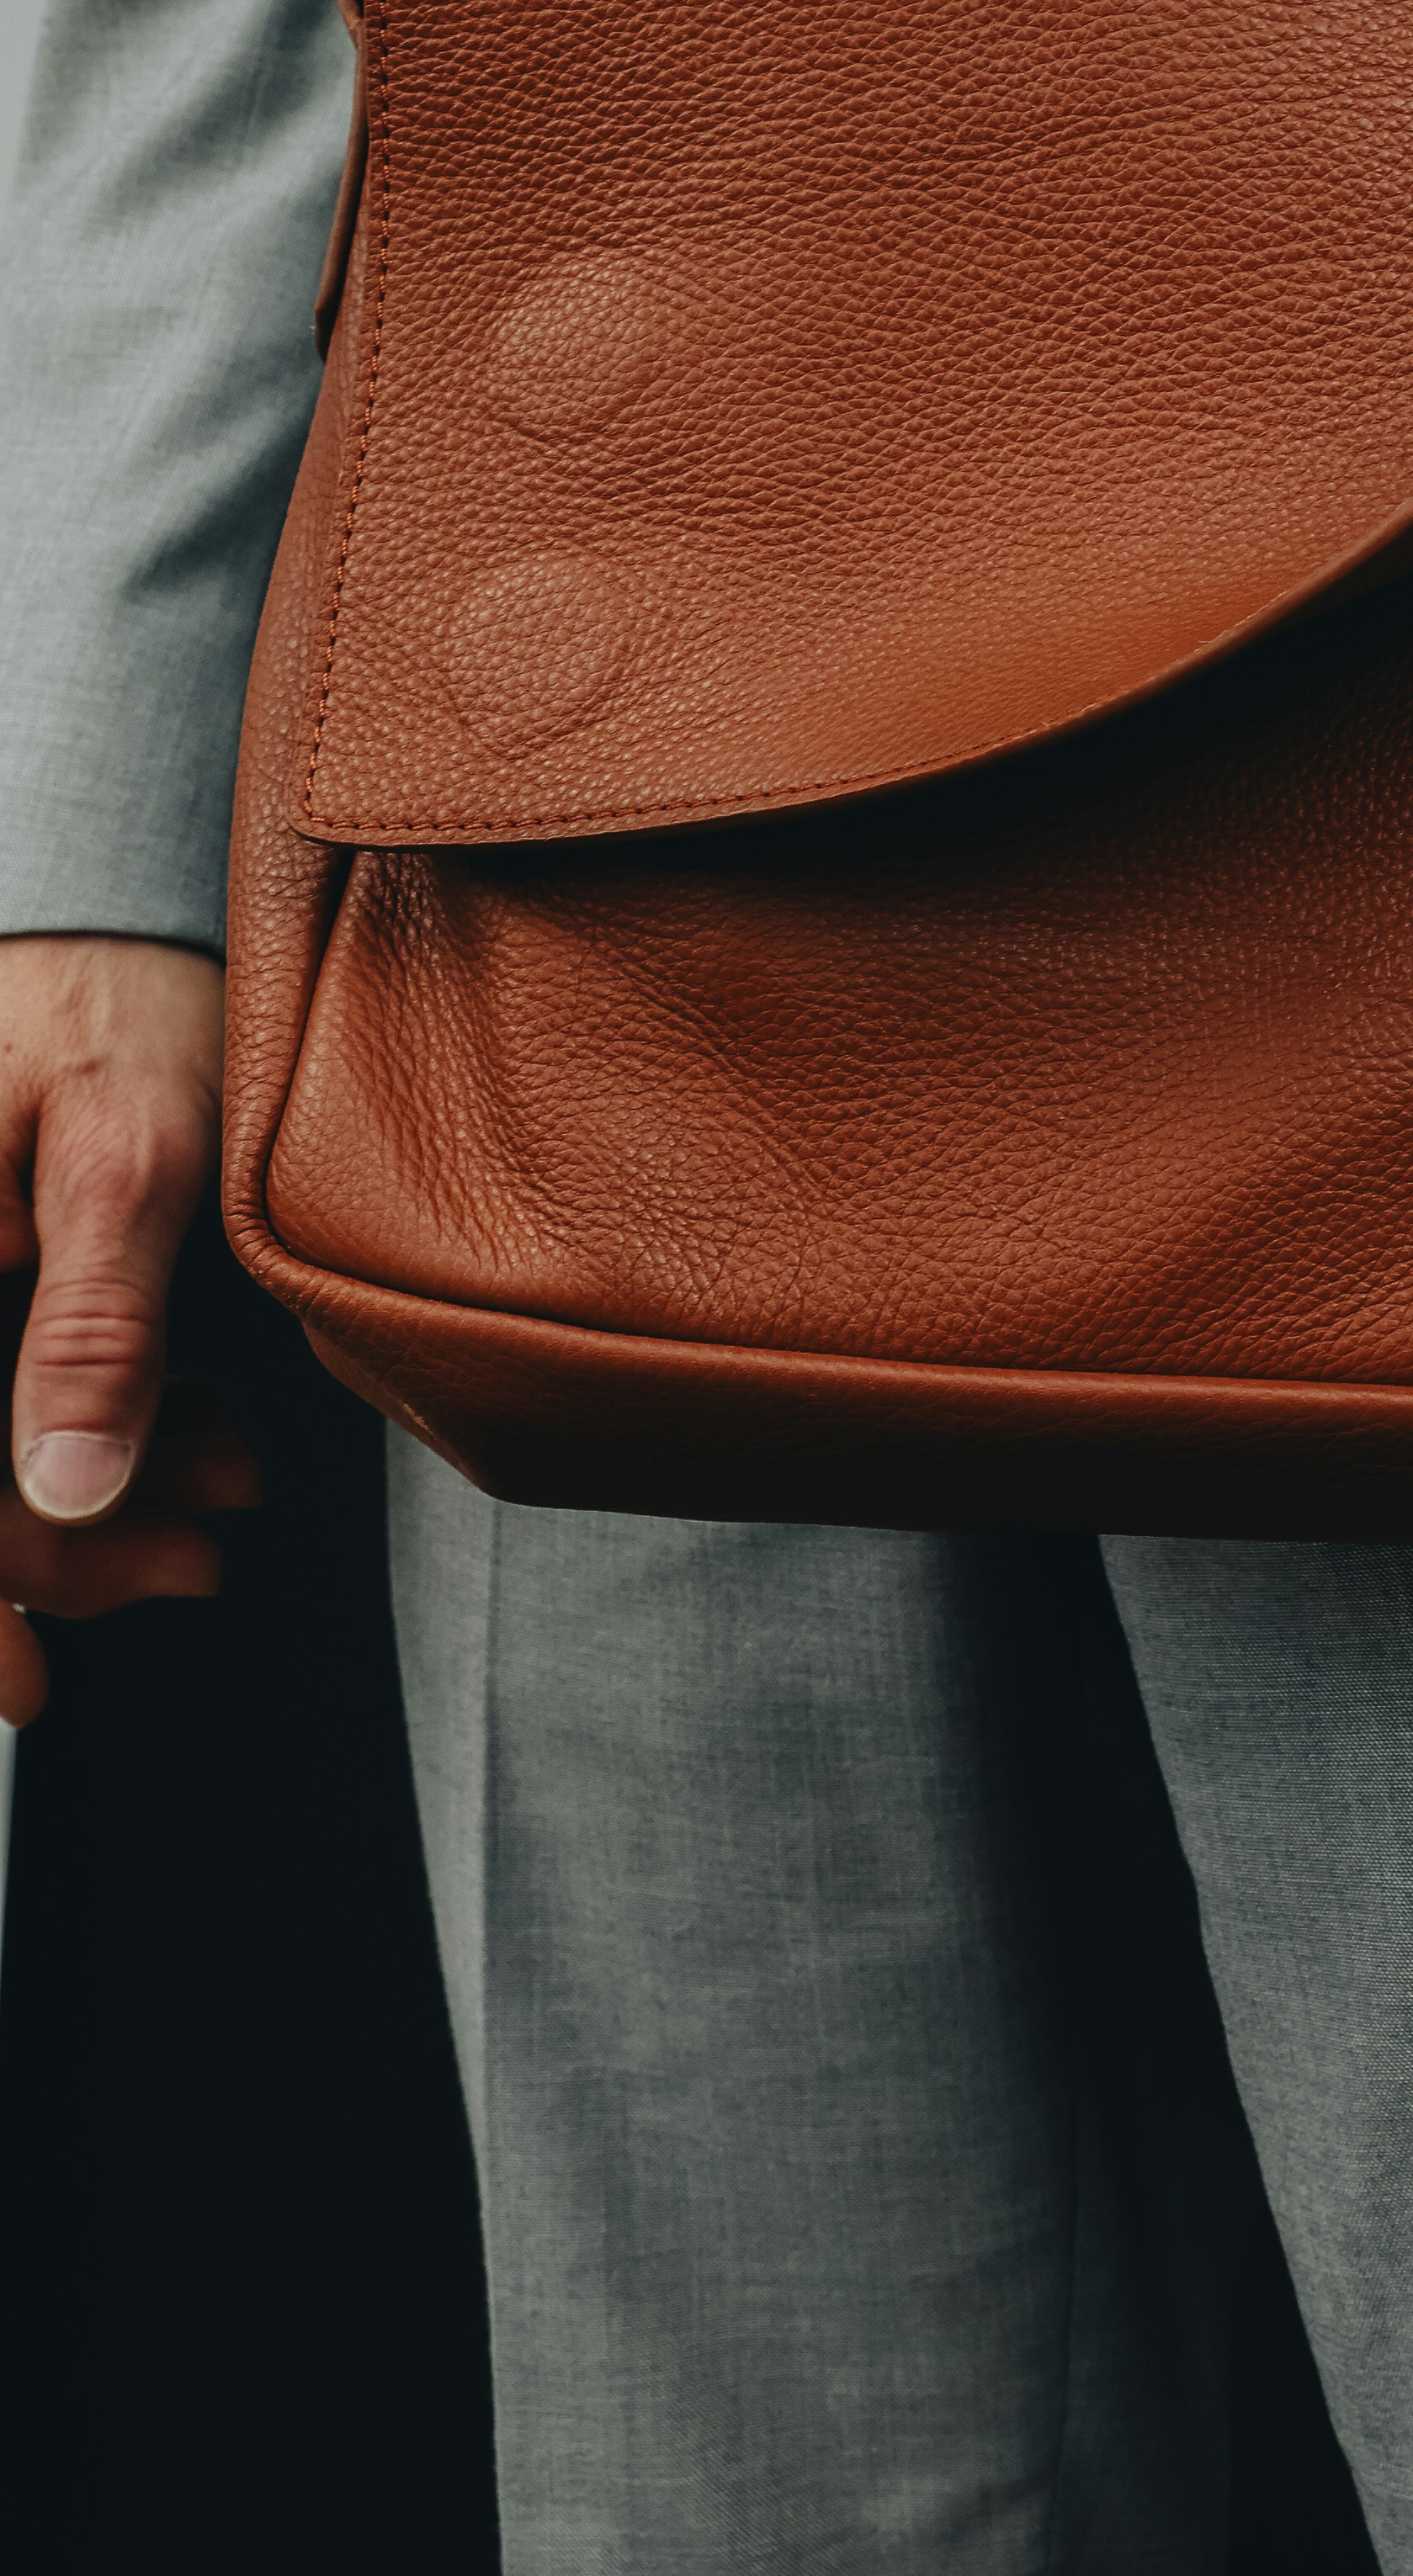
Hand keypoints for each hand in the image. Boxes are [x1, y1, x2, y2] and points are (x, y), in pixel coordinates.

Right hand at [2, 934, 257, 1729]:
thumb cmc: (121, 997)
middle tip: (194, 1564)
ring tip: (210, 1511)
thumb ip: (95, 1324)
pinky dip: (62, 1442)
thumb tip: (65, 1494)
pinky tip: (172, 1448)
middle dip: (47, 1557)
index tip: (39, 1668)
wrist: (109, 907)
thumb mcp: (131, 1149)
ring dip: (71, 1512)